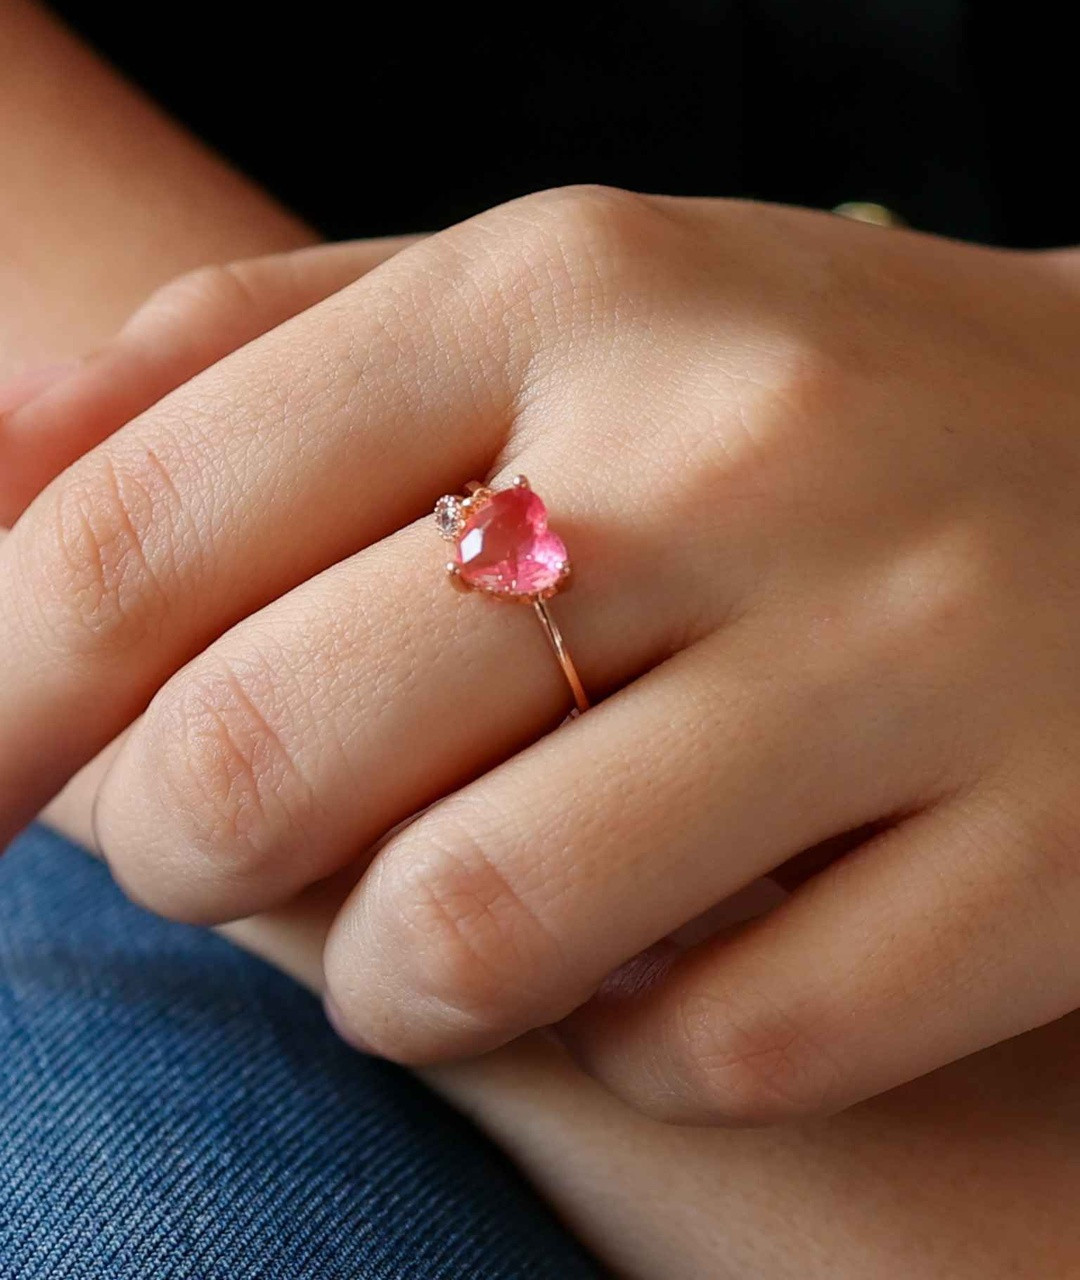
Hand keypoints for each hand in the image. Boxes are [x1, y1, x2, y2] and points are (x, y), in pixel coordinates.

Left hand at [3, 185, 1079, 1124]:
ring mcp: (907, 653)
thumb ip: (239, 365)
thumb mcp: (530, 305)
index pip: (145, 523)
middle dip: (178, 845)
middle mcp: (735, 449)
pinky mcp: (1040, 854)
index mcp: (568, 283)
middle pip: (267, 748)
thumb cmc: (776, 390)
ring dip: (388, 977)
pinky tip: (659, 954)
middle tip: (218, 839)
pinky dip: (626, 1041)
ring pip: (472, 932)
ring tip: (432, 922)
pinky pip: (714, 1047)